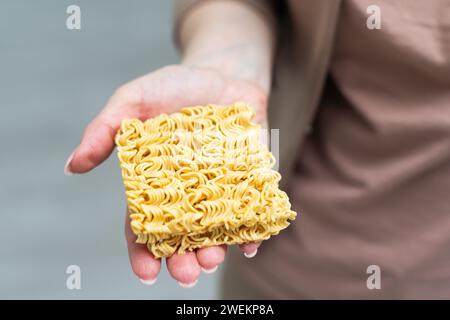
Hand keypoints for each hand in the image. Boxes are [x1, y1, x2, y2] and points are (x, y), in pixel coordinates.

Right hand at [65, 64, 265, 285]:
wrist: (223, 70)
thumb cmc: (175, 86)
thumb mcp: (133, 101)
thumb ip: (105, 131)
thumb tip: (72, 166)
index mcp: (156, 182)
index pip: (145, 225)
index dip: (143, 251)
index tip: (147, 272)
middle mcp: (188, 192)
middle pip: (183, 236)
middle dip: (183, 259)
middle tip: (187, 273)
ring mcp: (220, 188)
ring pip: (216, 230)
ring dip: (215, 250)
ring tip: (212, 258)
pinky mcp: (251, 178)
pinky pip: (253, 210)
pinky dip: (253, 229)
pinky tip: (252, 244)